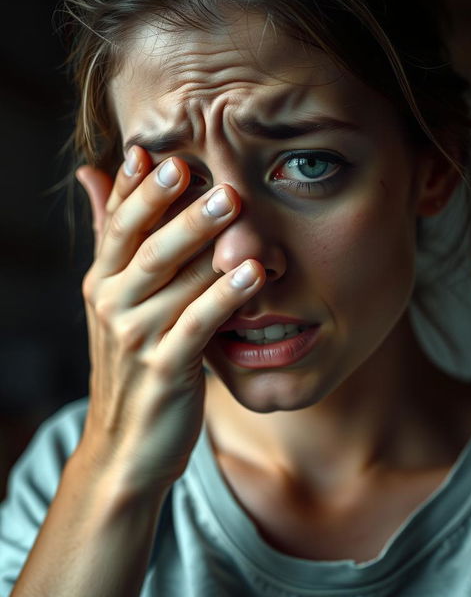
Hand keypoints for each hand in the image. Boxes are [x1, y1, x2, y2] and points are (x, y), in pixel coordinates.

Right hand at [75, 147, 264, 493]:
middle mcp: (113, 304)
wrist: (126, 444)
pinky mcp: (166, 369)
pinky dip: (224, 296)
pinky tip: (252, 273)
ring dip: (206, 241)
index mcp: (103, 283)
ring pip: (172, 279)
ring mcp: (137, 338)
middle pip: (148, 244)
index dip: (142, 188)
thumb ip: (113, 239)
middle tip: (209, 169)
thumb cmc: (133, 363)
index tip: (166, 152)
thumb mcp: (117, 302)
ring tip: (238, 206)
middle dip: (177, 205)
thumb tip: (92, 173)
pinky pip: (198, 324)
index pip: (120, 224)